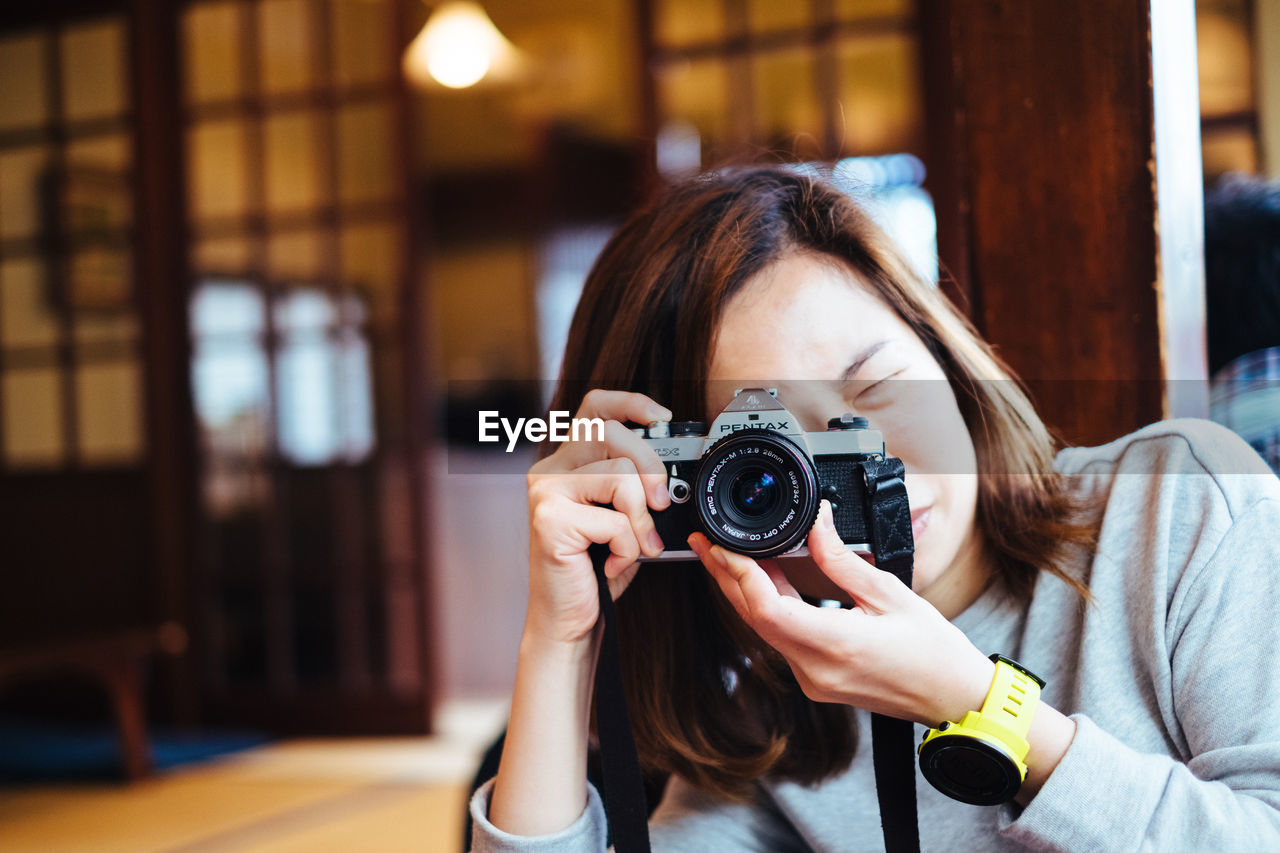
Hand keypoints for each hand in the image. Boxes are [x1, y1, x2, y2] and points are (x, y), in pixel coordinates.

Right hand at [524, 389, 672, 645]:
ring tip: (637, 545)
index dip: (630, 403)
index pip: (595, 408)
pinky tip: (614, 562)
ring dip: (642, 518)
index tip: (663, 417)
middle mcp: (550, 469)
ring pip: (620, 475)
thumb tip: (673, 473)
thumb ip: (638, 486)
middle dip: (651, 467)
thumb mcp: (624, 517)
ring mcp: (545, 492)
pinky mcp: (549, 519)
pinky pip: (614, 520)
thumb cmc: (598, 568)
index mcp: (568, 462)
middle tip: (662, 503)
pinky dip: (628, 547)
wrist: (571, 620)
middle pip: (612, 433)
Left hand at [689, 500, 994, 725]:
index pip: (767, 610)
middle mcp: (816, 668)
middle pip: (754, 618)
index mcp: (836, 645)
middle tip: (705, 541)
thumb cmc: (933, 652)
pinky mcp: (816, 680)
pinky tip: (763, 581)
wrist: (953, 698)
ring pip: (763, 629)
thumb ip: (842, 559)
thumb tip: (817, 523)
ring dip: (744, 591)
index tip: (723, 545)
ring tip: (726, 554)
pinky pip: (780, 639)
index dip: (739, 574)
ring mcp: (813, 679)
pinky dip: (767, 607)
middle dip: (726, 577)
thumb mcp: (889, 593)